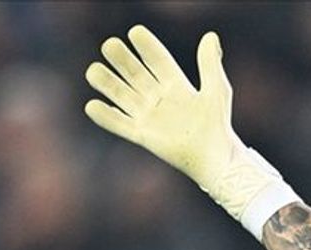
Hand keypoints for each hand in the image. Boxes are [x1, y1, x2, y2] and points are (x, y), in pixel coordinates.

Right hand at [85, 26, 236, 190]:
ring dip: (106, 83)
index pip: (156, 60)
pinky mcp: (143, 135)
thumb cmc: (218, 124)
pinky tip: (92, 105)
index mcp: (175, 85)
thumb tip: (210, 36)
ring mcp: (149, 116)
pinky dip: (105, 117)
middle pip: (134, 74)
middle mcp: (158, 98)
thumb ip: (210, 65)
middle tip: (110, 45)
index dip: (146, 46)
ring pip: (121, 95)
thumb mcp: (216, 90)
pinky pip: (120, 125)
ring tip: (93, 70)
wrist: (216, 157)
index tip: (135, 32)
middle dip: (121, 59)